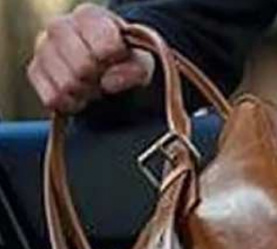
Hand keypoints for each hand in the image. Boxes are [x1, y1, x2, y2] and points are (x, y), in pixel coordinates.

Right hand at [27, 3, 154, 113]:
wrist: (106, 68)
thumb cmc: (125, 60)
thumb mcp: (142, 62)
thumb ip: (136, 69)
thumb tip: (108, 83)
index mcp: (89, 16)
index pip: (105, 47)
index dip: (116, 61)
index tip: (118, 58)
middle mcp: (60, 26)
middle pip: (82, 68)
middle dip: (99, 79)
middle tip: (104, 76)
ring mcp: (42, 48)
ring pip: (66, 86)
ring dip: (86, 93)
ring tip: (93, 84)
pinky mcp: (34, 71)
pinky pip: (53, 99)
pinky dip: (71, 103)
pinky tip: (79, 93)